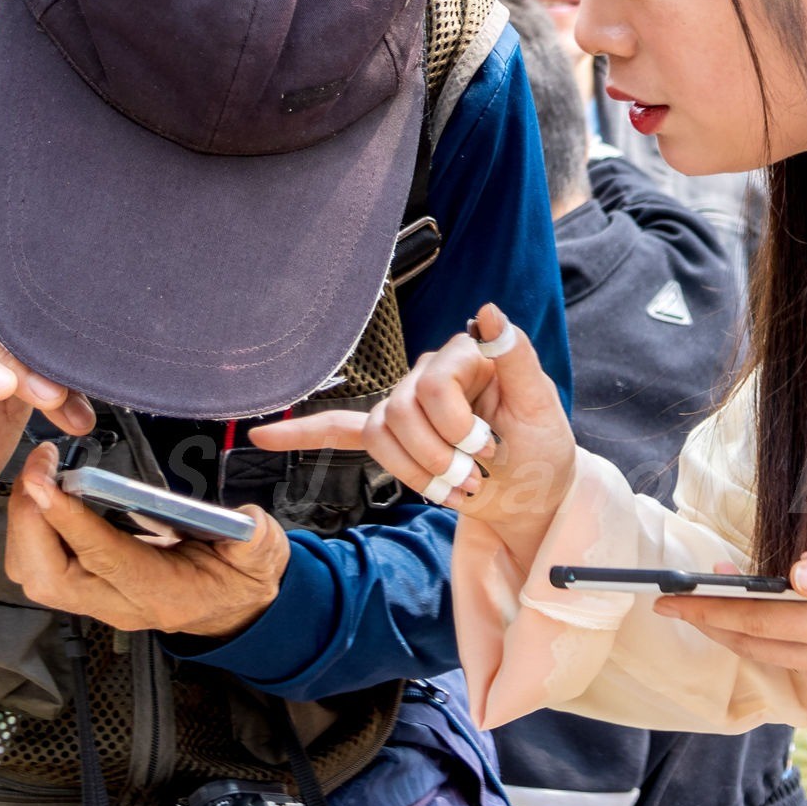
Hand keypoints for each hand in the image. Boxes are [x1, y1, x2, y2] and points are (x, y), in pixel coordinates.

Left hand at [4, 441, 289, 639]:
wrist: (236, 608)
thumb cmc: (242, 576)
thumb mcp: (260, 552)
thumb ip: (251, 535)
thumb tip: (236, 516)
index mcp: (165, 595)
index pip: (106, 560)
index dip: (71, 520)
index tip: (47, 482)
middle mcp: (123, 605)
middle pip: (48, 577)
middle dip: (30, 521)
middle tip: (39, 469)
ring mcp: (101, 601)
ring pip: (35, 574)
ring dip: (25, 525)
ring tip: (40, 477)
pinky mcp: (87, 590)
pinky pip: (40, 566)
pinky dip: (32, 530)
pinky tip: (46, 496)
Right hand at [251, 304, 577, 571]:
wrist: (533, 493)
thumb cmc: (541, 449)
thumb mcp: (540, 405)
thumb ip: (515, 357)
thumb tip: (489, 312)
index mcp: (463, 358)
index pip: (431, 385)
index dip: (456, 426)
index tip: (490, 452)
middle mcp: (428, 375)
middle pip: (400, 413)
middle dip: (437, 456)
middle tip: (475, 478)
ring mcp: (406, 405)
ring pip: (379, 434)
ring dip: (415, 471)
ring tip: (455, 488)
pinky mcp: (394, 437)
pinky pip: (340, 430)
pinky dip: (303, 434)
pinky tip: (265, 434)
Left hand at [657, 539, 806, 698]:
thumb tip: (793, 575)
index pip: (763, 619)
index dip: (713, 608)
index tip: (672, 597)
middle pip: (758, 644)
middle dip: (712, 623)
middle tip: (670, 603)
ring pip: (776, 658)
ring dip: (740, 633)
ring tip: (707, 608)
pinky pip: (801, 665)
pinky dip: (773, 644)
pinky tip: (760, 623)